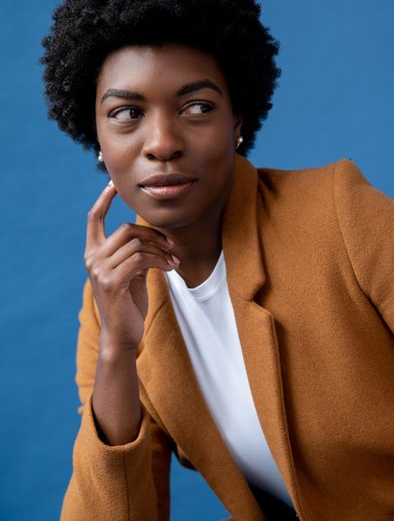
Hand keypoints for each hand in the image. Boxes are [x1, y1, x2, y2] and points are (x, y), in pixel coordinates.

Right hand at [84, 182, 178, 352]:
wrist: (123, 334)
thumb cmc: (129, 302)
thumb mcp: (131, 272)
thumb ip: (134, 252)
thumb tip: (152, 234)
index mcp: (94, 253)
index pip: (93, 219)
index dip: (103, 200)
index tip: (114, 185)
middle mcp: (92, 259)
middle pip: (127, 229)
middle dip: (153, 234)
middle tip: (171, 245)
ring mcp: (100, 270)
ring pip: (137, 244)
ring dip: (161, 250)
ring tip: (174, 260)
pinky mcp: (112, 282)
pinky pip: (140, 259)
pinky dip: (160, 260)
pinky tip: (171, 267)